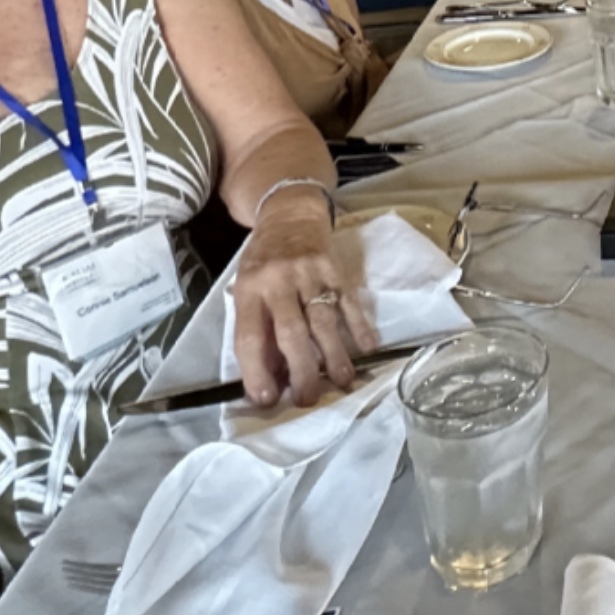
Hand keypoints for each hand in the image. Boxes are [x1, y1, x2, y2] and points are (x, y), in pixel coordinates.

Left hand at [228, 191, 377, 406]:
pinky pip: (350, 301)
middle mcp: (278, 283)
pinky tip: (367, 347)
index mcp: (250, 290)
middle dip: (302, 370)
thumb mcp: (247, 289)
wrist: (288, 215)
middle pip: (291, 333)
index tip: (267, 399)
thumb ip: (258, 328)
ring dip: (334, 355)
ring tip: (341, 381)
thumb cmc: (264, 263)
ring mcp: (310, 275)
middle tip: (309, 398)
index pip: (250, 336)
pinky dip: (360, 325)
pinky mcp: (336, 269)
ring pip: (323, 321)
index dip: (257, 371)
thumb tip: (273, 376)